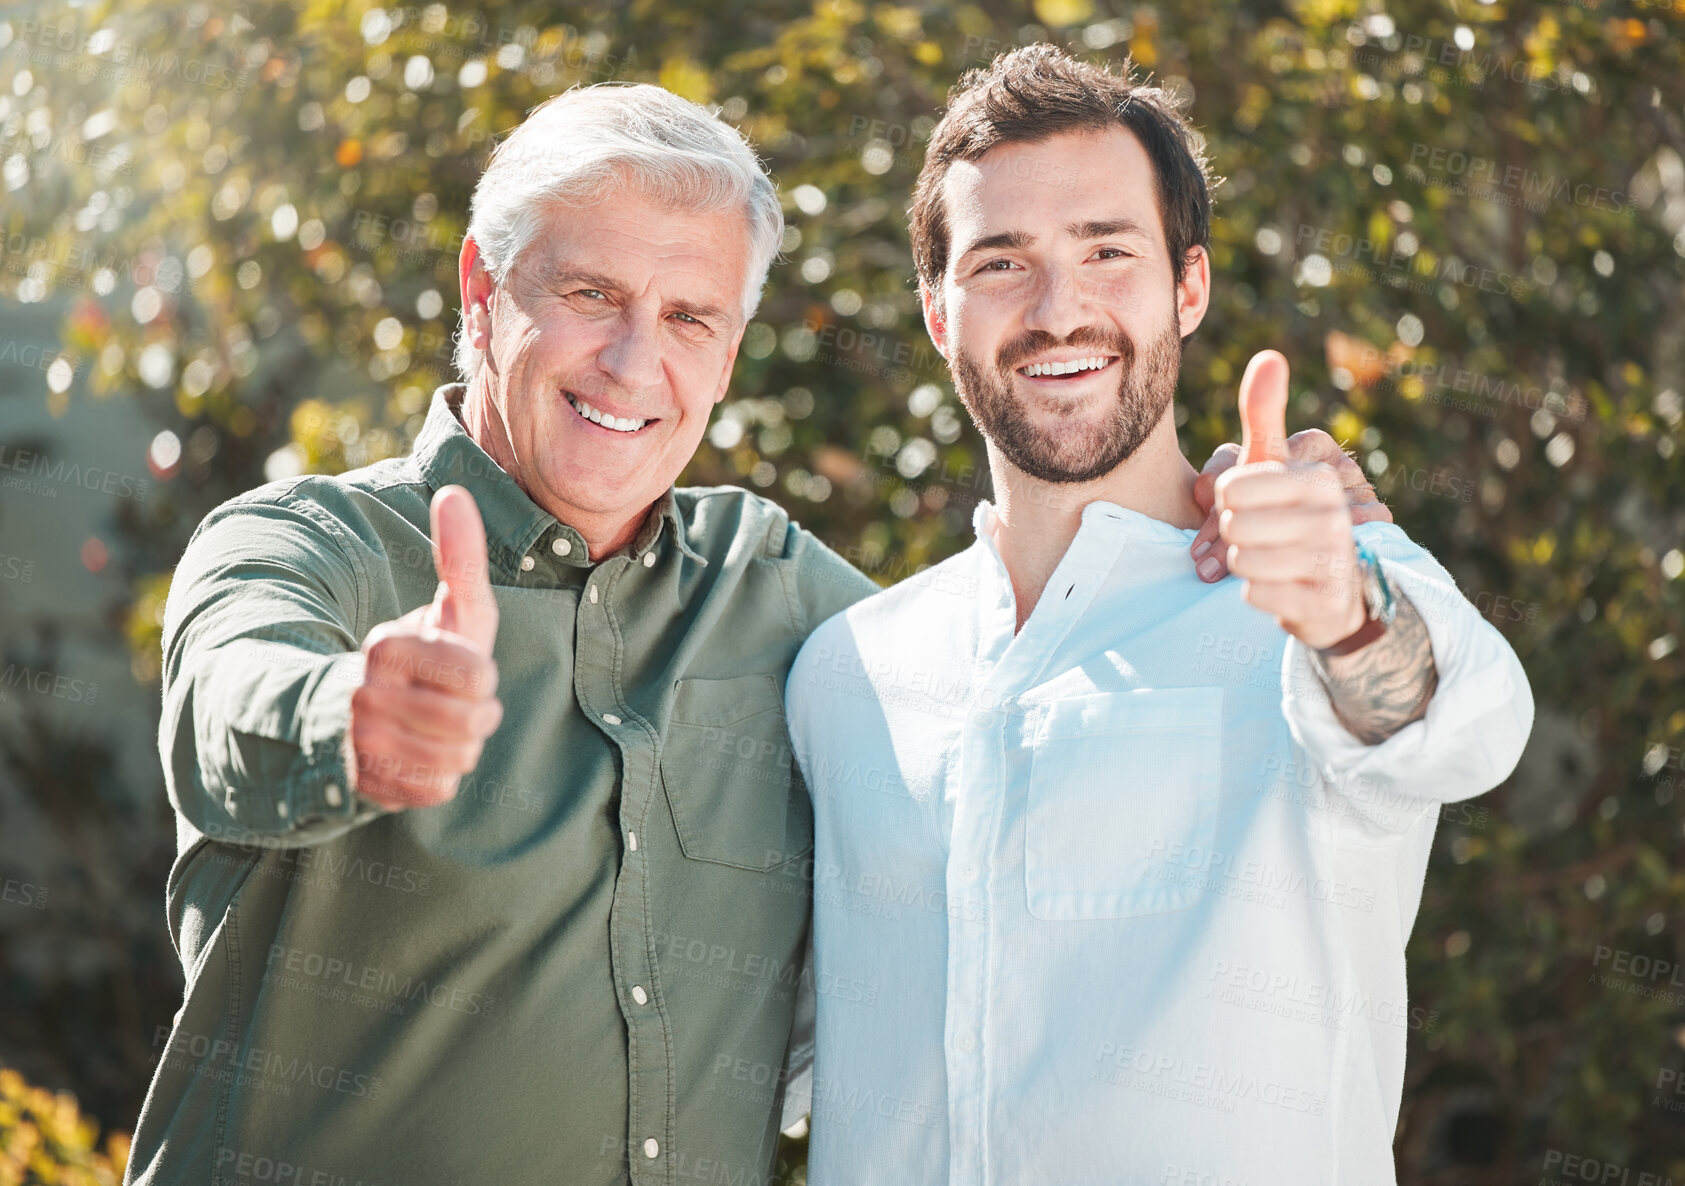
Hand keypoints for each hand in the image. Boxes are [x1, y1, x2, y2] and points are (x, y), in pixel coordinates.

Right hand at [348, 485, 502, 808]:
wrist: (353, 715)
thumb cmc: (423, 658)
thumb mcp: (448, 610)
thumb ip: (459, 556)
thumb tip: (455, 491)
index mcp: (386, 646)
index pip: (478, 676)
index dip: (483, 679)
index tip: (461, 672)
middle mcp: (363, 693)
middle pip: (471, 723)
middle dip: (476, 717)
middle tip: (456, 707)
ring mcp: (357, 744)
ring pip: (455, 760)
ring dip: (460, 748)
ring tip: (438, 730)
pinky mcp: (359, 785)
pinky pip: (435, 791)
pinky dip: (438, 778)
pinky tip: (419, 758)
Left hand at [1209, 351, 1368, 650]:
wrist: (1331, 588)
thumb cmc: (1288, 515)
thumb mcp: (1274, 462)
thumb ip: (1264, 413)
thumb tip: (1270, 356)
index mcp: (1319, 476)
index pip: (1229, 486)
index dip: (1222, 500)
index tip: (1242, 505)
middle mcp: (1333, 515)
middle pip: (1232, 524)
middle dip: (1229, 534)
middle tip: (1248, 537)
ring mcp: (1333, 560)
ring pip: (1241, 561)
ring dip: (1240, 564)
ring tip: (1262, 560)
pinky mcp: (1325, 602)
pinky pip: (1254, 594)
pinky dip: (1254, 593)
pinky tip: (1276, 587)